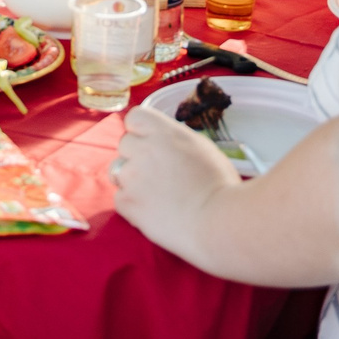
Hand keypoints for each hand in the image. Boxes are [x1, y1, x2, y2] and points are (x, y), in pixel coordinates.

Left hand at [110, 106, 242, 259]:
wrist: (217, 221)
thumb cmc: (220, 185)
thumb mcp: (202, 148)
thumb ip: (176, 140)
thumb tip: (165, 142)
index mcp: (163, 132)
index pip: (134, 117)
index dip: (141, 131)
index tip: (151, 143)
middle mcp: (143, 149)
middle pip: (124, 144)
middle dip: (136, 156)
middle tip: (158, 174)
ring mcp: (132, 176)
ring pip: (118, 172)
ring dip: (132, 181)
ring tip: (156, 195)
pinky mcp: (127, 203)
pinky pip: (120, 199)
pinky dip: (132, 205)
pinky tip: (153, 211)